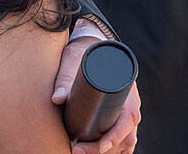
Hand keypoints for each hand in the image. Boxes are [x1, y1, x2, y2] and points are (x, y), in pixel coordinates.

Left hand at [52, 35, 140, 153]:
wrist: (92, 44)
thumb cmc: (84, 53)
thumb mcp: (73, 61)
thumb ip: (65, 78)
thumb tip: (56, 99)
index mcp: (127, 94)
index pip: (127, 123)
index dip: (112, 138)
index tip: (94, 146)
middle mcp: (131, 107)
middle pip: (125, 138)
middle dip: (103, 150)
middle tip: (76, 151)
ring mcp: (126, 112)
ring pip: (125, 142)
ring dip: (108, 152)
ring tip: (81, 152)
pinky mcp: (118, 115)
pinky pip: (123, 138)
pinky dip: (114, 149)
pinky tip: (97, 152)